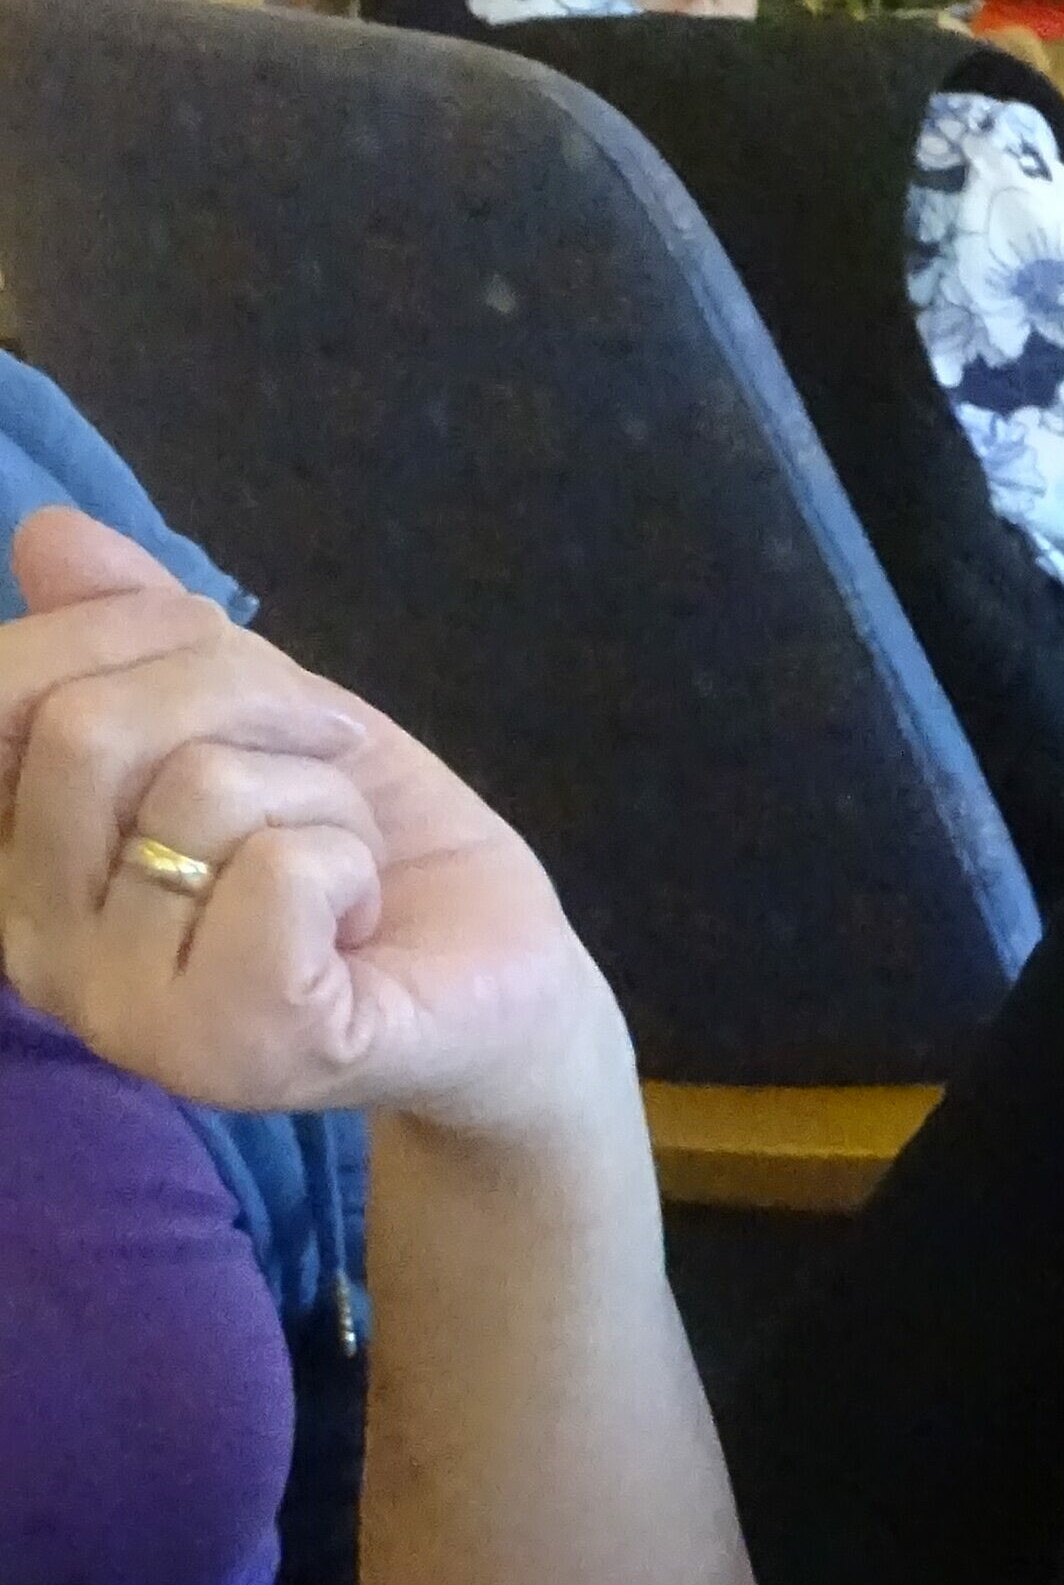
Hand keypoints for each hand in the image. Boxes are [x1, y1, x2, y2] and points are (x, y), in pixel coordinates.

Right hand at [0, 512, 616, 1133]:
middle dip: (253, 705)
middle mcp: (36, 944)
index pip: (4, 687)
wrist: (494, 979)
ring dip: (319, 796)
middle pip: (90, 726)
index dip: (144, 629)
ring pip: (198, 790)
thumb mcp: (257, 711)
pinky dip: (349, 860)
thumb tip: (49, 534)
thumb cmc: (363, 848)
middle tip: (324, 772)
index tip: (259, 679)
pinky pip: (278, 873)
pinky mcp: (229, 1050)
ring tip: (339, 865)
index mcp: (21, 857)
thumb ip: (144, 630)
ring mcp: (123, 1012)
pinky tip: (354, 921)